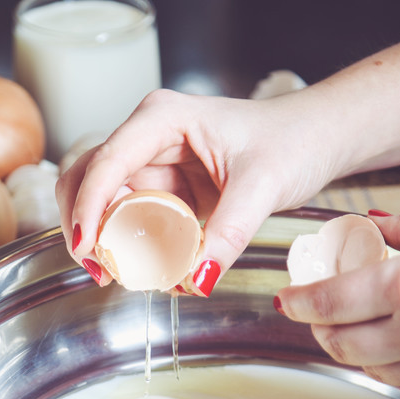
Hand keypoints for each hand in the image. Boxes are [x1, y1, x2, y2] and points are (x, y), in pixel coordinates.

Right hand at [55, 87, 333, 291]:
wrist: (316, 141)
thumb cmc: (292, 141)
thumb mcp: (263, 187)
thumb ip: (228, 234)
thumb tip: (195, 280)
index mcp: (163, 118)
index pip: (107, 161)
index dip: (88, 205)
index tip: (86, 246)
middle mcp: (148, 136)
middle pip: (88, 178)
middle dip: (83, 224)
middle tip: (98, 269)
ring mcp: (154, 163)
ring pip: (105, 202)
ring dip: (104, 239)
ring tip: (117, 274)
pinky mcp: (166, 189)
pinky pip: (134, 219)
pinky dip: (130, 244)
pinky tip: (143, 268)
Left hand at [275, 211, 399, 392]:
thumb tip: (371, 224)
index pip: (330, 301)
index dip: (300, 301)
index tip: (289, 297)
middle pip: (338, 340)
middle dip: (317, 326)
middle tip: (313, 308)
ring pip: (366, 364)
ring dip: (348, 345)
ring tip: (350, 322)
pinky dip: (384, 359)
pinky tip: (391, 337)